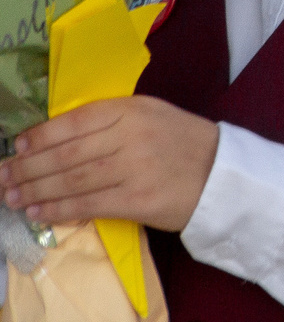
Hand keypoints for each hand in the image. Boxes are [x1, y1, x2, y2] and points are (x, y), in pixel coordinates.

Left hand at [0, 96, 219, 231]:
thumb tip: (55, 138)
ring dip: (35, 191)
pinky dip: (58, 210)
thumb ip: (110, 121)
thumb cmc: (182, 143)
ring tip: (12, 198)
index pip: (75, 121)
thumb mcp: (151, 116)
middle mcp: (132, 136)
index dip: (41, 136)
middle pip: (66, 154)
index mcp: (133, 109)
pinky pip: (88, 204)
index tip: (16, 147)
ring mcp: (135, 169)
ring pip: (72, 180)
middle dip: (27, 168)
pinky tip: (39, 212)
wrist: (223, 174)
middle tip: (2, 178)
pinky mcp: (138, 200)